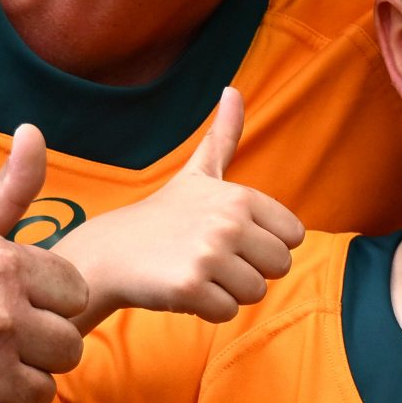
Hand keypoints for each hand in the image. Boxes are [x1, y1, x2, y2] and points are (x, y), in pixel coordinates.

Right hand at [52, 89, 304, 324]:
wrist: (109, 252)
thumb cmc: (163, 216)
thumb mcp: (198, 173)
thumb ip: (224, 135)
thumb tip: (233, 89)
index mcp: (240, 196)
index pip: (292, 238)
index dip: (263, 245)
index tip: (229, 238)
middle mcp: (228, 221)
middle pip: (279, 268)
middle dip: (249, 271)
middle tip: (210, 259)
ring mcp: (209, 254)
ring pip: (255, 293)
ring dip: (227, 291)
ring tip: (194, 271)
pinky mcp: (190, 287)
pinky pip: (227, 313)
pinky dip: (206, 309)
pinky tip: (181, 289)